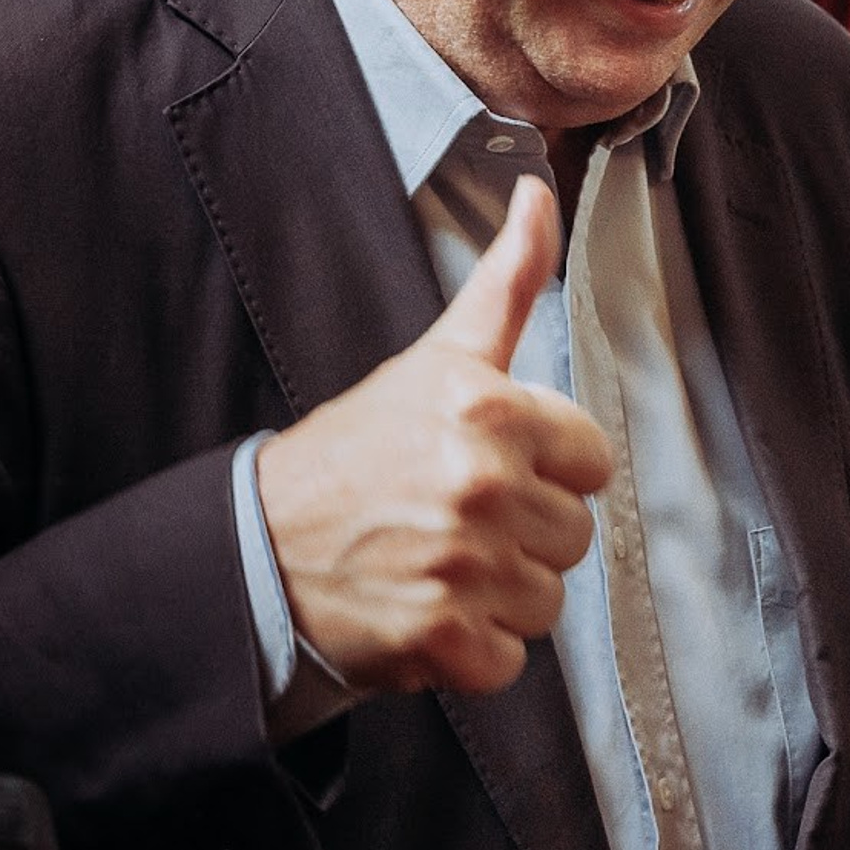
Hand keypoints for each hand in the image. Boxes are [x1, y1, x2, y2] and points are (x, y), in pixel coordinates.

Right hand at [255, 175, 613, 695]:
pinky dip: (471, 649)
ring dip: (501, 593)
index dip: (545, 467)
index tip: (489, 464)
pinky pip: (510, 658)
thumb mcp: (436, 357)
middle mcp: (479, 481)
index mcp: (487, 407)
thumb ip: (504, 281)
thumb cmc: (357, 450)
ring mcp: (461, 563)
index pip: (590, 459)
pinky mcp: (442, 636)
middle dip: (524, 531)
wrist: (259, 545)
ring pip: (549, 598)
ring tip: (439, 562)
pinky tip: (426, 610)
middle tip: (453, 517)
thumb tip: (538, 190)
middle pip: (575, 531)